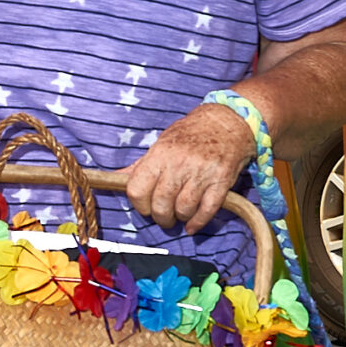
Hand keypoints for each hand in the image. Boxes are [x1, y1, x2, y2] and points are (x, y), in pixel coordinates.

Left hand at [125, 101, 256, 235]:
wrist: (228, 121)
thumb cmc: (192, 133)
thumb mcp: (162, 143)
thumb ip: (142, 164)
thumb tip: (117, 176)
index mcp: (160, 154)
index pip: (137, 190)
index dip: (139, 204)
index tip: (145, 205)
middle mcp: (179, 164)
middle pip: (160, 205)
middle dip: (160, 217)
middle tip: (164, 215)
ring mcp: (202, 173)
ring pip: (183, 210)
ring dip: (180, 218)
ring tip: (180, 214)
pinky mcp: (221, 182)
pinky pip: (206, 211)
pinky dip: (197, 222)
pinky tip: (192, 225)